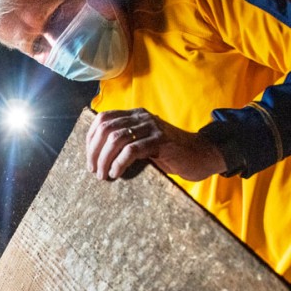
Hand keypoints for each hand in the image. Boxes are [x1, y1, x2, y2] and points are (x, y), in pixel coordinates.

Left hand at [86, 108, 226, 180]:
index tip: (89, 158)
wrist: (200, 155)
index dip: (91, 139)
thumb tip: (97, 158)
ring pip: (116, 139)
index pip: (103, 119)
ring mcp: (152, 127)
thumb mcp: (143, 144)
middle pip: (106, 129)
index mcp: (134, 115)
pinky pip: (132, 150)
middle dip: (94, 152)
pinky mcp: (161, 141)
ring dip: (104, 159)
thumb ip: (124, 144)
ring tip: (103, 175)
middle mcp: (141, 117)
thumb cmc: (169, 154)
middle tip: (93, 170)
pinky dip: (119, 163)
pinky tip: (116, 173)